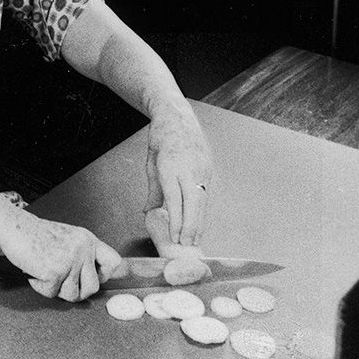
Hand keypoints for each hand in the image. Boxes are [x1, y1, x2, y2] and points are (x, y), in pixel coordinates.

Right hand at [0, 216, 121, 301]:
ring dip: (57, 290)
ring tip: (46, 275)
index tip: (92, 277)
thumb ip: (81, 254)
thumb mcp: (68, 237)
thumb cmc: (34, 233)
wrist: (14, 226)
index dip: (104, 275)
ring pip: (73, 295)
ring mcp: (69, 262)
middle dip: (78, 292)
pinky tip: (34, 272)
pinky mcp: (55, 272)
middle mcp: (82, 250)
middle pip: (93, 287)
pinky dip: (40, 287)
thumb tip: (90, 279)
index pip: (113, 262)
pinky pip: (51, 293)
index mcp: (87, 240)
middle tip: (63, 284)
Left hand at [144, 106, 213, 246]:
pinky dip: (202, 209)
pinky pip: (205, 193)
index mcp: (170, 165)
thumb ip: (153, 189)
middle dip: (191, 226)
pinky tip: (199, 221)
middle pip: (193, 203)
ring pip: (202, 200)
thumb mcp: (150, 162)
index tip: (174, 237)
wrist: (176, 115)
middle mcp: (189, 167)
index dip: (176, 220)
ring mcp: (201, 167)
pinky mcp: (208, 167)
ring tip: (195, 239)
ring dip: (199, 221)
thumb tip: (149, 212)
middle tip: (186, 244)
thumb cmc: (160, 137)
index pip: (174, 199)